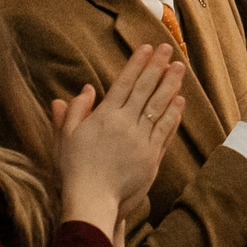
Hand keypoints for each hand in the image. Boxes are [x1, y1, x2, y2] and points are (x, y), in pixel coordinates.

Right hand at [52, 43, 185, 225]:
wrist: (92, 199)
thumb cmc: (75, 169)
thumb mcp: (66, 138)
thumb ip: (74, 112)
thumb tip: (85, 89)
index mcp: (104, 116)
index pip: (124, 83)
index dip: (137, 64)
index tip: (147, 48)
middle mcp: (125, 123)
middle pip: (145, 89)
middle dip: (157, 66)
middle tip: (168, 48)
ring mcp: (141, 139)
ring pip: (159, 106)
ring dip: (170, 85)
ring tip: (179, 68)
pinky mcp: (152, 155)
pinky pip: (165, 130)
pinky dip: (173, 114)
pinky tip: (180, 101)